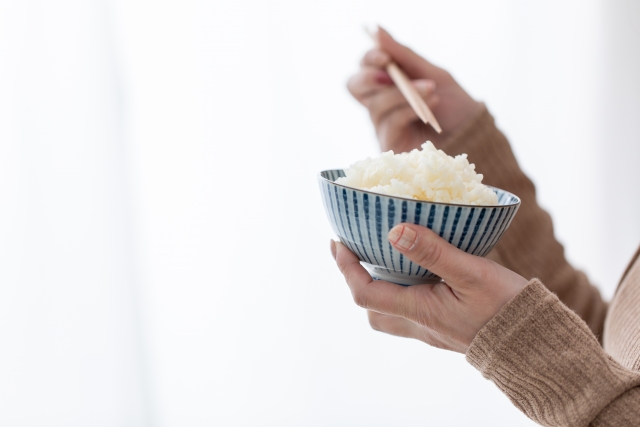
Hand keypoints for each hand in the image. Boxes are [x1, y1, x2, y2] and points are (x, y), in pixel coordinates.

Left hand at [330, 224, 527, 352]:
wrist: (536, 345)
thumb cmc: (506, 308)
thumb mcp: (471, 273)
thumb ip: (433, 252)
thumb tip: (394, 231)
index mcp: (419, 310)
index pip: (365, 293)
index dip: (345, 268)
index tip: (338, 242)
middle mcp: (420, 325)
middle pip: (372, 309)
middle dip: (357, 280)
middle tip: (356, 250)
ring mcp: (433, 330)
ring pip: (391, 313)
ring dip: (380, 287)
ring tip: (384, 258)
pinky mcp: (446, 328)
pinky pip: (412, 311)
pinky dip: (404, 291)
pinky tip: (420, 271)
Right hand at [347, 26, 482, 152]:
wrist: (469, 133)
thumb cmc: (451, 103)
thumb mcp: (430, 72)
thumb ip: (402, 54)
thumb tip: (377, 30)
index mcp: (387, 83)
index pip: (363, 67)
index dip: (368, 59)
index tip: (385, 56)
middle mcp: (380, 102)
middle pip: (353, 86)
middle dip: (368, 77)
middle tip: (388, 74)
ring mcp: (382, 124)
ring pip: (375, 104)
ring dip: (402, 93)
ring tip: (430, 89)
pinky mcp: (390, 143)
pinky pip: (390, 122)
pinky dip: (409, 110)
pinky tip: (429, 106)